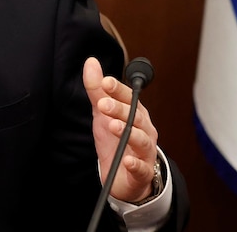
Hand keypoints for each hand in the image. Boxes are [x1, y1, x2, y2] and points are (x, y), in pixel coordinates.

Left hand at [83, 57, 157, 202]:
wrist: (124, 176)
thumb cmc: (116, 140)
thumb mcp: (102, 113)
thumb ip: (97, 89)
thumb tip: (91, 61)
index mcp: (136, 113)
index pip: (129, 98)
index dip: (118, 89)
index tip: (105, 81)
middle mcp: (144, 130)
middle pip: (135, 117)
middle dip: (120, 109)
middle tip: (103, 104)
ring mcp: (145, 151)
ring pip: (141, 140)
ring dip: (128, 132)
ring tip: (114, 126)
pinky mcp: (142, 172)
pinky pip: (142, 168)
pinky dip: (136, 164)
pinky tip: (128, 161)